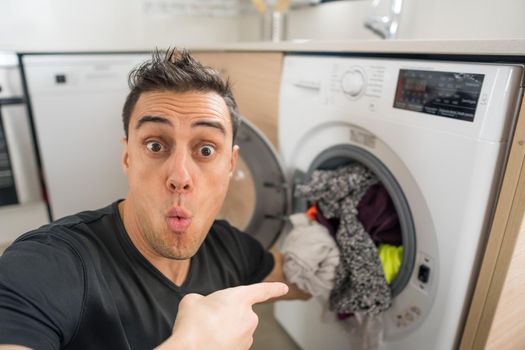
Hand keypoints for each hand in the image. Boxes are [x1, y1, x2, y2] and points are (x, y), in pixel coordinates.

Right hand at [157, 282, 288, 349]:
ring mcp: (247, 338)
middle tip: (207, 318)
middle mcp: (249, 318)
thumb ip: (202, 299)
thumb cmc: (193, 325)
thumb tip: (201, 305)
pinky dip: (223, 343)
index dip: (274, 288)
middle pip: (241, 312)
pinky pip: (233, 343)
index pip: (262, 290)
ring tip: (205, 333)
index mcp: (240, 298)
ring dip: (224, 330)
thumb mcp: (192, 301)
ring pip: (236, 330)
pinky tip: (209, 343)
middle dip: (227, 315)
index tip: (284, 288)